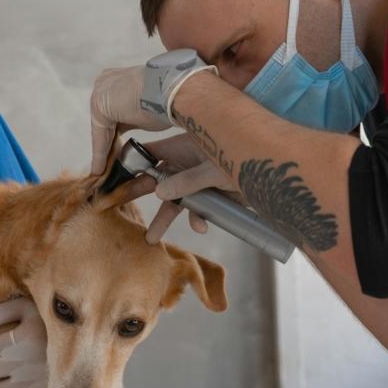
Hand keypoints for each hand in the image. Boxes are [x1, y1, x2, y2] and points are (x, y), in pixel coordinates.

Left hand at [90, 65, 172, 174]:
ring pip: (101, 130)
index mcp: (118, 78)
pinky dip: (100, 154)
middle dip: (107, 144)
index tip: (116, 151)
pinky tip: (100, 169)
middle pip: (104, 121)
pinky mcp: (99, 106)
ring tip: (103, 171)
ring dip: (103, 152)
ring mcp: (100, 92)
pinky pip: (100, 136)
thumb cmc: (169, 98)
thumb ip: (134, 117)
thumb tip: (132, 128)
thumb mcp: (147, 109)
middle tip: (108, 165)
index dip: (114, 134)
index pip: (112, 112)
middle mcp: (106, 81)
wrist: (175, 89)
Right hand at [126, 133, 241, 243]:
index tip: (115, 180)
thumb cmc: (243, 158)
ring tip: (152, 239)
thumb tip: (159, 192)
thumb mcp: (212, 170)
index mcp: (182, 148)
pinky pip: (198, 209)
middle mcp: (186, 163)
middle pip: (157, 180)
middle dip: (141, 194)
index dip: (132, 167)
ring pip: (176, 200)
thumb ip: (186, 182)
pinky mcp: (210, 194)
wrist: (273, 172)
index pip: (149, 156)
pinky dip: (198, 219)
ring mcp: (198, 180)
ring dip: (166, 218)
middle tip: (117, 206)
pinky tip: (201, 227)